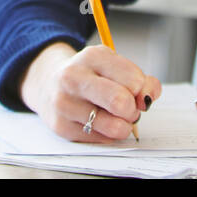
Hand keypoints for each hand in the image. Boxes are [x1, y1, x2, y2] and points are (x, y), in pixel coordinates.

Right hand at [20, 42, 161, 142]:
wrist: (48, 84)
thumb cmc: (90, 76)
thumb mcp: (114, 66)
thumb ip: (141, 80)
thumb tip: (147, 99)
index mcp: (92, 56)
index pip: (134, 80)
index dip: (141, 90)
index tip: (135, 90)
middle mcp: (73, 78)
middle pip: (121, 102)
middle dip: (133, 110)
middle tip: (128, 108)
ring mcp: (65, 104)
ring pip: (114, 127)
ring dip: (123, 126)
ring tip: (115, 117)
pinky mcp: (62, 127)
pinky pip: (102, 140)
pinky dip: (107, 134)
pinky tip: (98, 122)